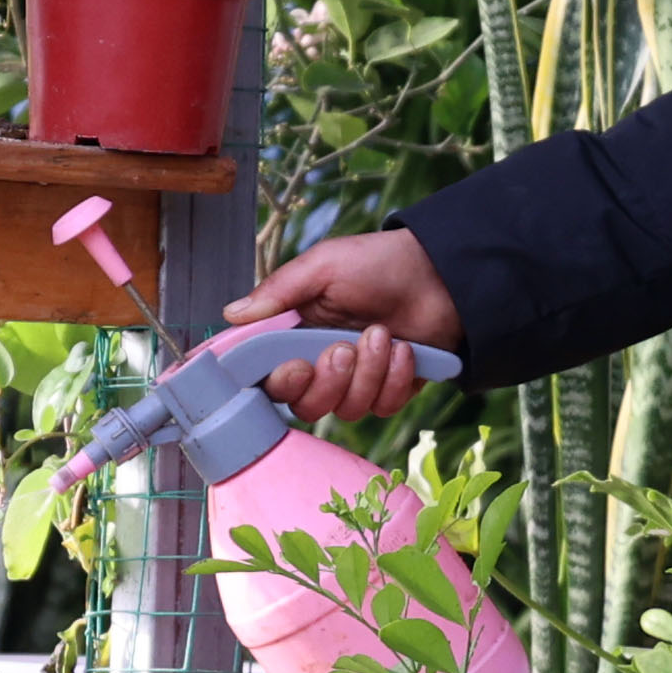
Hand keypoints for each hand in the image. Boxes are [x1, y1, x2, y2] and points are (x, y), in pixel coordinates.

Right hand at [229, 228, 460, 422]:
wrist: (441, 274)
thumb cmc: (378, 263)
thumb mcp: (323, 266)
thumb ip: (279, 292)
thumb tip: (231, 314)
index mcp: (295, 334)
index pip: (268, 377)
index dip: (278, 382)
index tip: (297, 366)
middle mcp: (321, 362)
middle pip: (304, 405)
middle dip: (327, 381)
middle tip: (344, 347)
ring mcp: (356, 380)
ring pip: (346, 409)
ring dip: (368, 373)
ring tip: (384, 334)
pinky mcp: (390, 389)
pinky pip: (382, 406)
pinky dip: (396, 378)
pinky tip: (406, 348)